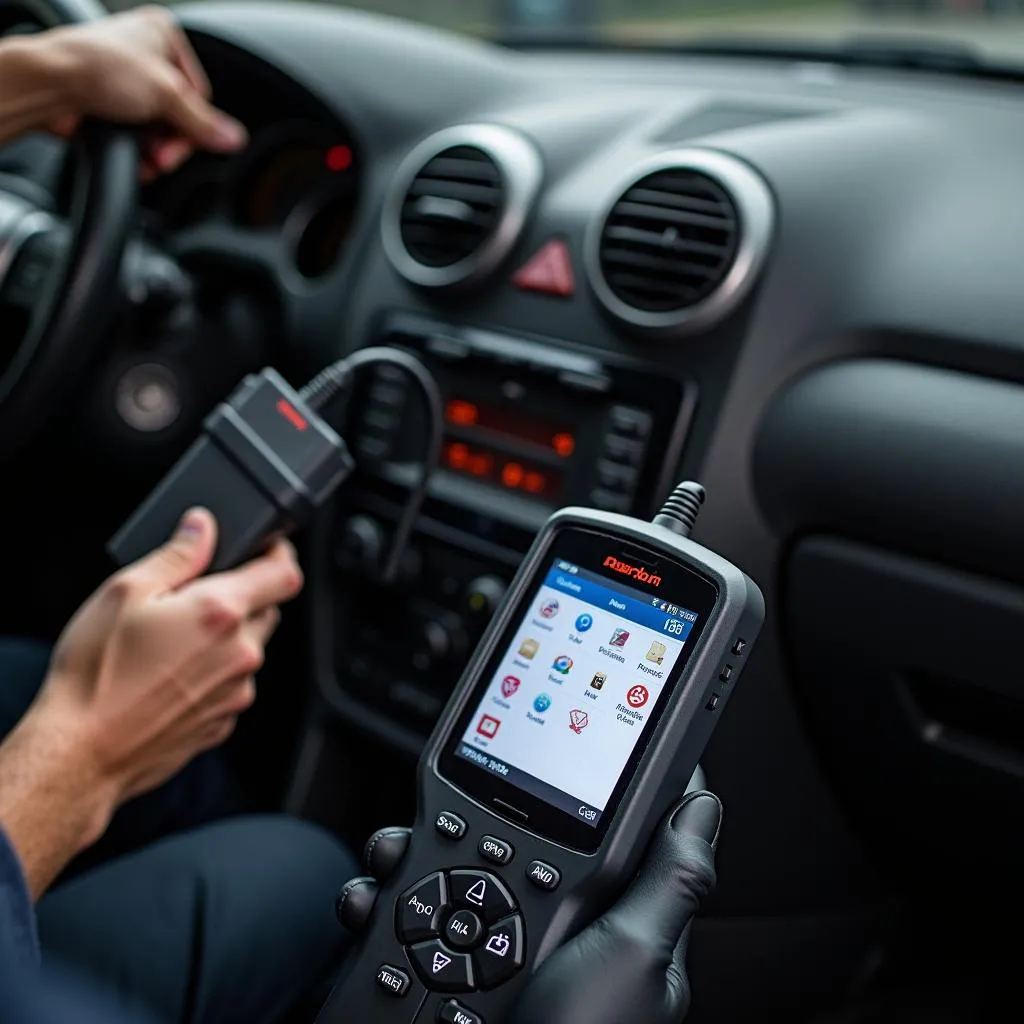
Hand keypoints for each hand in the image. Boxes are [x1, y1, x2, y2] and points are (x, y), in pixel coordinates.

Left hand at [38, 5, 245, 176]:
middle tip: (163, 156)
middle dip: (171, 141)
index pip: (199, 92)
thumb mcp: (166, 95)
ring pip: (158, 127)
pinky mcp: (110, 103)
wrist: (49, 85)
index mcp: (163, 34)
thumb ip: (203, 122)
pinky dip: (138, 151)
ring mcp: (126, 80)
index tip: (185, 142)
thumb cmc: (97, 68)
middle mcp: (145, 54)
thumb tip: (234, 139)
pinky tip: (135, 158)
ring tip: (147, 159)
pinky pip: (138, 134)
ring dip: (155, 150)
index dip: (194, 123)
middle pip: (179, 114)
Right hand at [38, 507, 300, 820]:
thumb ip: (176, 555)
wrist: (82, 752)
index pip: (285, 574)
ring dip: (227, 638)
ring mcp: (236, 691)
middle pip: (268, 610)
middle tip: (197, 596)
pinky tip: (170, 676)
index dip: (281, 554)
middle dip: (244, 596)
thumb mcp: (125, 593)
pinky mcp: (223, 721)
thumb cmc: (96, 675)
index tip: (269, 547)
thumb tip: (202, 527)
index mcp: (221, 613)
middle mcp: (241, 653)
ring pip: (249, 649)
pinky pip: (232, 684)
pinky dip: (213, 673)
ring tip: (172, 642)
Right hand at [337, 785, 719, 1023]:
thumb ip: (669, 882)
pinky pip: (400, 917)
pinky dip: (376, 902)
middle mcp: (545, 930)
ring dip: (408, 857)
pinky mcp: (433, 971)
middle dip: (466, 818)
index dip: (576, 786)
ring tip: (393, 859)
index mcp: (608, 922)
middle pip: (506, 837)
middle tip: (440, 816)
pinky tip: (369, 902)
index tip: (548, 741)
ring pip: (444, 869)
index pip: (599, 831)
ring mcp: (487, 951)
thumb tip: (702, 802)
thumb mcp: (635, 962)